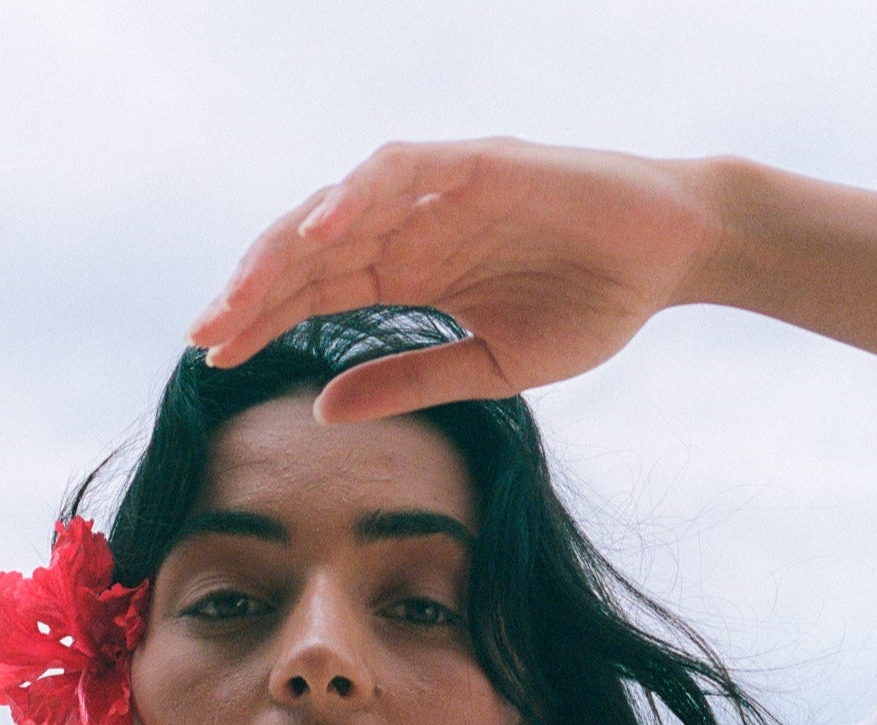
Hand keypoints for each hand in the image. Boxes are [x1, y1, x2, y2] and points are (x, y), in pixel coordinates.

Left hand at [187, 139, 720, 419]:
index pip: (316, 291)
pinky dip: (359, 195)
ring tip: (243, 290)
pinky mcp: (480, 163)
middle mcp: (412, 226)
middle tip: (205, 332)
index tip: (212, 356)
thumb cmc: (590, 303)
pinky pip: (403, 171)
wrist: (671, 256)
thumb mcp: (489, 367)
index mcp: (411, 272)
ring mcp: (441, 191)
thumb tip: (322, 409)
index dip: (262, 319)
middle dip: (254, 289)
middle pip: (311, 250)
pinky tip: (322, 232)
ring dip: (288, 246)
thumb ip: (407, 381)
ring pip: (340, 207)